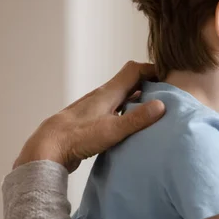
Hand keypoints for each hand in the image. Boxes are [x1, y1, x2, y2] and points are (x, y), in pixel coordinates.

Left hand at [13, 61, 165, 172]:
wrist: (48, 148)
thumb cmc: (78, 136)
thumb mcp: (113, 129)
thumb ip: (138, 118)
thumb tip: (162, 105)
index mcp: (109, 92)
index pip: (134, 70)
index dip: (153, 70)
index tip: (169, 78)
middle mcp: (103, 96)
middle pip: (130, 82)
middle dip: (149, 85)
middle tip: (167, 95)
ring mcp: (97, 108)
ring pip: (122, 96)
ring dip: (138, 99)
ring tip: (154, 110)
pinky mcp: (93, 120)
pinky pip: (116, 110)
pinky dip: (128, 112)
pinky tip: (133, 125)